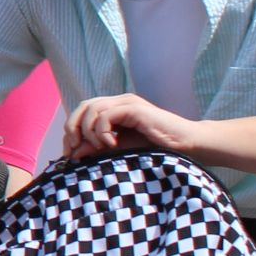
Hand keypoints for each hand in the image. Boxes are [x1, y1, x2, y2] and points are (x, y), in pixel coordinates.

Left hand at [63, 94, 194, 161]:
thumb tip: (73, 153)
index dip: (71, 129)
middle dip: (73, 127)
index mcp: (113, 108)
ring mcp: (127, 102)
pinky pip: (107, 115)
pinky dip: (102, 131)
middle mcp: (118, 101)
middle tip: (75, 148)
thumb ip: (97, 148)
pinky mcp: (135, 108)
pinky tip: (111, 144)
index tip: (70, 151)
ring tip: (99, 147)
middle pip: (83, 106)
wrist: (185, 144)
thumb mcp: (119, 149)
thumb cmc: (155, 148)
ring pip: (92, 109)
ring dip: (88, 131)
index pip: (82, 111)